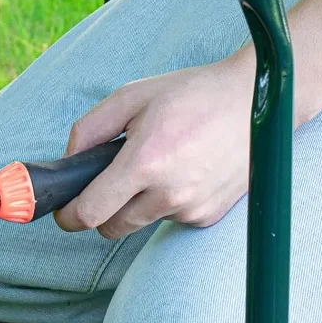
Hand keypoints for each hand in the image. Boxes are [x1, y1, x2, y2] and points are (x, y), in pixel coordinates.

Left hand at [55, 57, 254, 238]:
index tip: (66, 210)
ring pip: (141, 222)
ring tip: (159, 163)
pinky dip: (167, 201)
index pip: (91, 213)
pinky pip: (171, 218)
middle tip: (108, 183)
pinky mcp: (209, 215)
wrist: (255, 101)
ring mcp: (192, 208)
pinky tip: (184, 170)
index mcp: (145, 162)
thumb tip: (69, 161)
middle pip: (111, 228)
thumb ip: (90, 128)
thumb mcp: (132, 96)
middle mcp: (169, 193)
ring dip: (137, 203)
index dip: (70, 216)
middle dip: (100, 211)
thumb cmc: (193, 94)